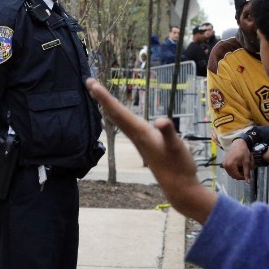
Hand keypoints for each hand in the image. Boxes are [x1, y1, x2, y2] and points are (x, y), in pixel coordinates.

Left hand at [86, 78, 216, 222]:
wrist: (178, 187)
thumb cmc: (179, 167)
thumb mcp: (177, 147)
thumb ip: (169, 133)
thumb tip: (161, 121)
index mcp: (141, 133)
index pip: (119, 112)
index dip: (105, 97)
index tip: (92, 84)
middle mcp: (136, 136)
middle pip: (113, 113)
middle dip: (101, 97)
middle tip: (89, 81)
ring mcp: (138, 140)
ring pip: (118, 119)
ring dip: (107, 105)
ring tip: (98, 94)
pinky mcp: (143, 144)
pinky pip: (126, 124)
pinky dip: (118, 115)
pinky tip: (119, 114)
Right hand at [222, 138, 253, 181]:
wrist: (238, 143)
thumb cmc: (243, 151)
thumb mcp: (246, 162)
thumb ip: (247, 173)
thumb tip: (248, 182)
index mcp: (230, 165)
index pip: (237, 176)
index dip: (243, 177)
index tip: (247, 175)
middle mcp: (225, 165)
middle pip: (233, 176)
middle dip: (240, 175)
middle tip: (245, 171)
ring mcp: (224, 164)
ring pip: (231, 173)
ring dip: (237, 172)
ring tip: (242, 167)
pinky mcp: (224, 162)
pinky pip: (229, 170)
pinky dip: (234, 170)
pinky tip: (238, 166)